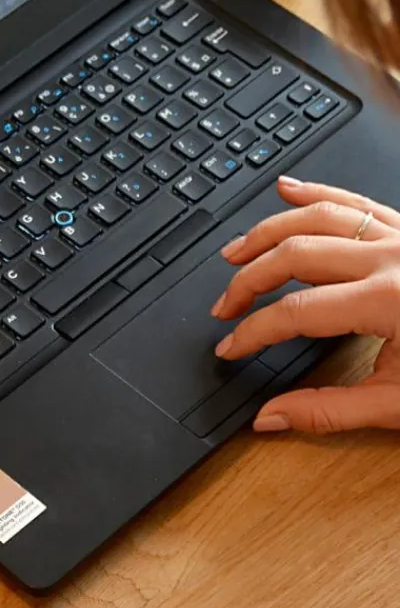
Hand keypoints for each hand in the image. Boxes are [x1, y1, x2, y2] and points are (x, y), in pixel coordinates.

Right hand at [213, 177, 399, 433]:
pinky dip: (317, 193)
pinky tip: (287, 189)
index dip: (252, 332)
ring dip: (268, 231)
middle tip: (224, 306)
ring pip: (319, 216)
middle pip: (294, 254)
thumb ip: (330, 412)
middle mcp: (393, 260)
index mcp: (389, 303)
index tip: (231, 348)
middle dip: (248, 280)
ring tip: (235, 252)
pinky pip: (356, 201)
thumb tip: (272, 418)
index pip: (294, 313)